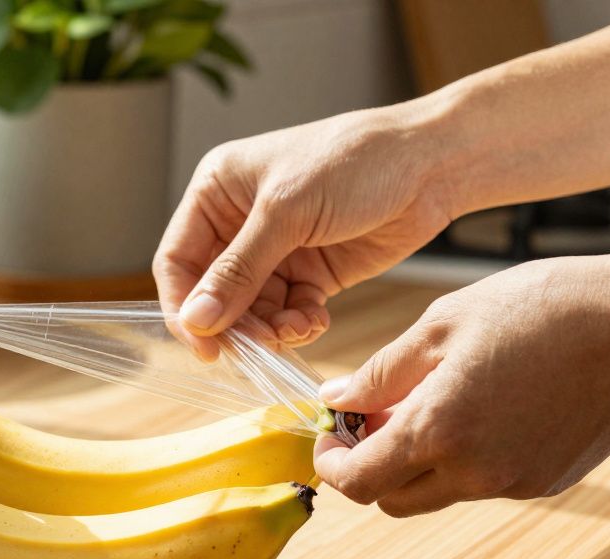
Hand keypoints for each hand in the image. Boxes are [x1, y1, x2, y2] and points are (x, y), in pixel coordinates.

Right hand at [153, 103, 456, 357]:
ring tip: (298, 328)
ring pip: (251, 310)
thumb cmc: (355, 161)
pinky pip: (287, 312)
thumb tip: (196, 321)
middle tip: (260, 347)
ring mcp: (275, 249)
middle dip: (235, 323)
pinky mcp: (310, 271)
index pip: (178, 260)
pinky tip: (316, 319)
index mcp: (217, 191)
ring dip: (270, 328)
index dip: (186, 306)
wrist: (432, 164)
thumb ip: (238, 270)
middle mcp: (238, 222)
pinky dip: (297, 323)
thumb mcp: (287, 212)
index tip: (205, 346)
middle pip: (213, 293)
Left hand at [312, 254, 609, 516]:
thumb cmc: (544, 309)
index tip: (331, 433)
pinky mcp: (546, 482)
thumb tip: (335, 398)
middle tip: (373, 416)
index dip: (331, 463)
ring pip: (438, 492)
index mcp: (438, 431)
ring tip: (432, 399)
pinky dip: (464, 458)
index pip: (357, 483)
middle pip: (391, 499)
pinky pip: (483, 483)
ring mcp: (514, 483)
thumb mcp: (443, 324)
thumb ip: (381, 372)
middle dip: (369, 466)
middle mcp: (474, 472)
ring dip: (417, 461)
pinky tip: (483, 406)